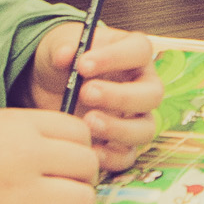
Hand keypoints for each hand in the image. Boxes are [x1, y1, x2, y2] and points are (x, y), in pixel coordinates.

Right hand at [0, 107, 104, 203]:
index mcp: (19, 125)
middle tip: (64, 189)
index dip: (78, 150)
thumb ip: (30, 133)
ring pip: (82, 202)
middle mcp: (25, 155)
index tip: (66, 163)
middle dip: (82, 180)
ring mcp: (18, 194)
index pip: (80, 133)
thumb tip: (71, 151)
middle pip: (88, 167)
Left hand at [19, 24, 162, 166]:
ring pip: (145, 129)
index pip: (140, 51)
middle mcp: (143, 86)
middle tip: (85, 93)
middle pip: (152, 94)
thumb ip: (62, 48)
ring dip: (118, 129)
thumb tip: (64, 55)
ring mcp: (136, 118)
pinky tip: (88, 150)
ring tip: (86, 122)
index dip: (115, 57)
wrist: (51, 88)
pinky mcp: (122, 144)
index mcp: (134, 53)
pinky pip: (127, 156)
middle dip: (120, 96)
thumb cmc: (65, 61)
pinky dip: (110, 157)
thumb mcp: (59, 46)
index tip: (83, 64)